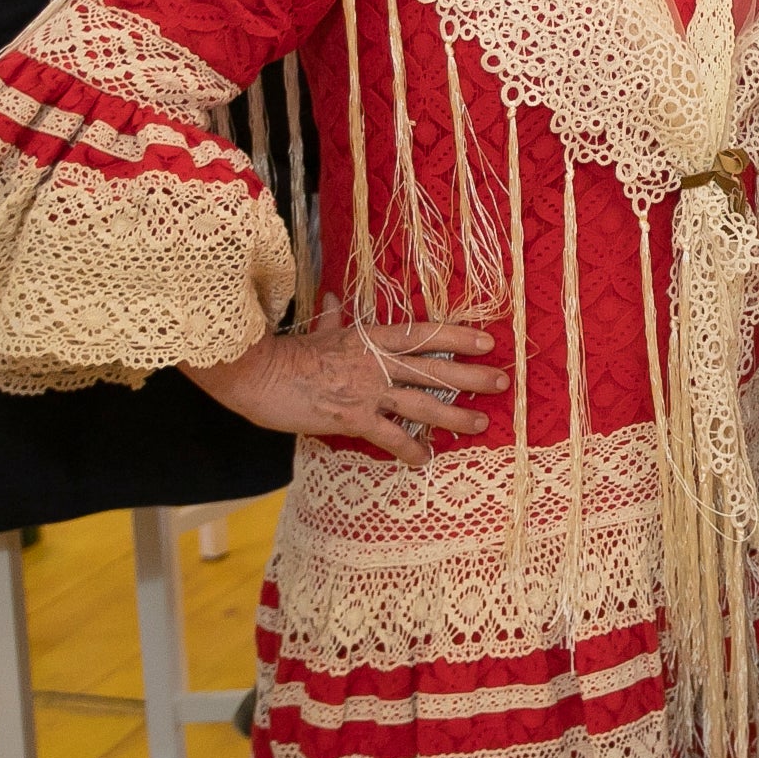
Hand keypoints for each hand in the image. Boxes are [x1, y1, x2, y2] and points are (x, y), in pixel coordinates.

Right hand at [184, 321, 504, 467]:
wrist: (257, 376)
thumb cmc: (285, 355)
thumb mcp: (316, 332)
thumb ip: (333, 316)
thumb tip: (335, 297)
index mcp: (370, 337)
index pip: (424, 334)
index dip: (458, 336)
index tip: (487, 341)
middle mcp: (376, 362)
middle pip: (434, 367)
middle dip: (471, 376)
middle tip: (502, 382)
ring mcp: (367, 391)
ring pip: (422, 403)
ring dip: (454, 415)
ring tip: (480, 424)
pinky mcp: (352, 418)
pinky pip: (390, 437)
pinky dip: (410, 450)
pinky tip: (426, 460)